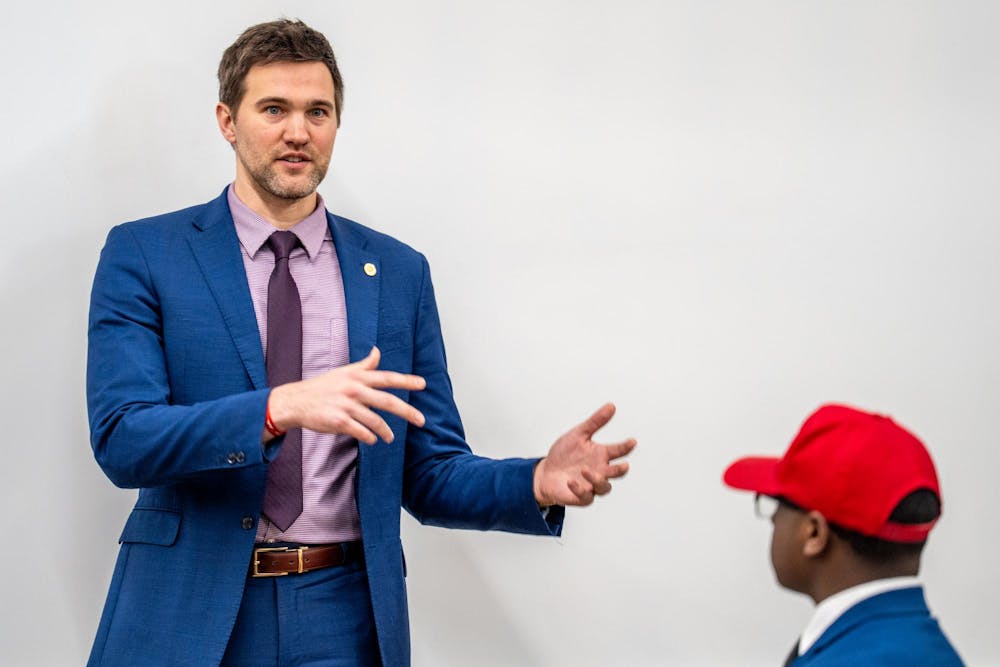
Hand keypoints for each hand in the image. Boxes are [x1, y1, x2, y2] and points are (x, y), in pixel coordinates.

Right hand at [267, 347, 425, 444]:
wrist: (295, 401)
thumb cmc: (322, 387)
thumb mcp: (343, 372)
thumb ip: (364, 365)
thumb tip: (377, 351)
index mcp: (357, 377)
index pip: (387, 378)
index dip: (406, 381)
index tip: (423, 384)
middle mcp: (354, 390)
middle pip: (387, 401)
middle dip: (407, 412)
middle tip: (422, 420)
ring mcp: (346, 406)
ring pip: (376, 421)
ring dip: (386, 432)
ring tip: (390, 438)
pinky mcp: (339, 422)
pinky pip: (362, 432)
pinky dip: (370, 438)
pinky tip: (372, 440)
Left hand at [533, 403, 635, 505]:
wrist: (545, 472)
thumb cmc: (564, 454)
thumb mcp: (578, 434)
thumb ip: (595, 422)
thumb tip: (611, 406)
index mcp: (601, 454)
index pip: (618, 451)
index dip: (626, 446)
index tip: (632, 442)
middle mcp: (600, 470)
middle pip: (616, 473)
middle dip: (620, 470)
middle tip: (623, 465)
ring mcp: (592, 485)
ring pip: (604, 487)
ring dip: (597, 479)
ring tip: (586, 470)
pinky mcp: (581, 496)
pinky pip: (586, 497)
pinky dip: (579, 490)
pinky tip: (571, 482)